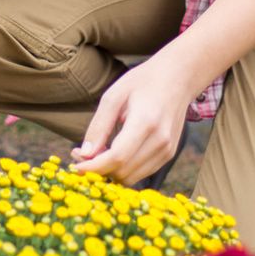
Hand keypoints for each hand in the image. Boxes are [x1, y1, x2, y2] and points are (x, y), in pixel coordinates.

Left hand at [70, 59, 192, 184]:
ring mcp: (167, 150)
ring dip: (110, 172)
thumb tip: (85, 154)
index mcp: (146, 122)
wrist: (178, 77)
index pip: (117, 157)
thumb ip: (99, 126)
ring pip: (131, 178)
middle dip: (98, 169)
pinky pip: (141, 173)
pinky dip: (123, 169)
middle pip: (122, 171)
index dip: (93, 167)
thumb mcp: (114, 96)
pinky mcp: (168, 155)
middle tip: (81, 154)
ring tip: (97, 153)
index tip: (76, 166)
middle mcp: (160, 140)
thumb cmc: (142, 82)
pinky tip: (114, 153)